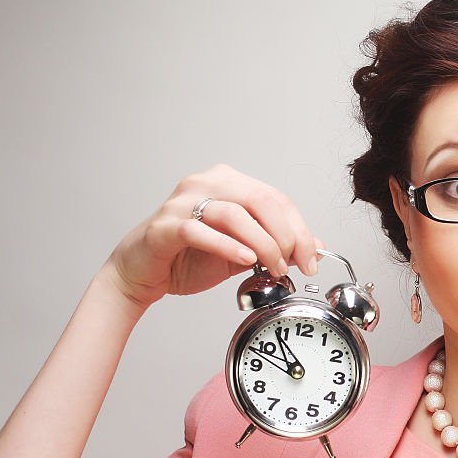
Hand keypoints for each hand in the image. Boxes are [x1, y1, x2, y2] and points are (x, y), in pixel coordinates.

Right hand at [104, 163, 327, 308]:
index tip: (311, 258)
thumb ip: (274, 245)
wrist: (142, 273)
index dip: (300, 229)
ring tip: (273, 267)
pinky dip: (227, 246)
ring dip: (262, 244)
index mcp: (228, 184)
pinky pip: (200, 231)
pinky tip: (245, 259)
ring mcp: (182, 203)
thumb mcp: (243, 252)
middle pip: (261, 200)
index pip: (276, 199)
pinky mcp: (165, 226)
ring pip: (234, 214)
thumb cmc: (188, 258)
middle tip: (293, 264)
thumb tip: (314, 248)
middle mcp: (205, 184)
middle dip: (286, 236)